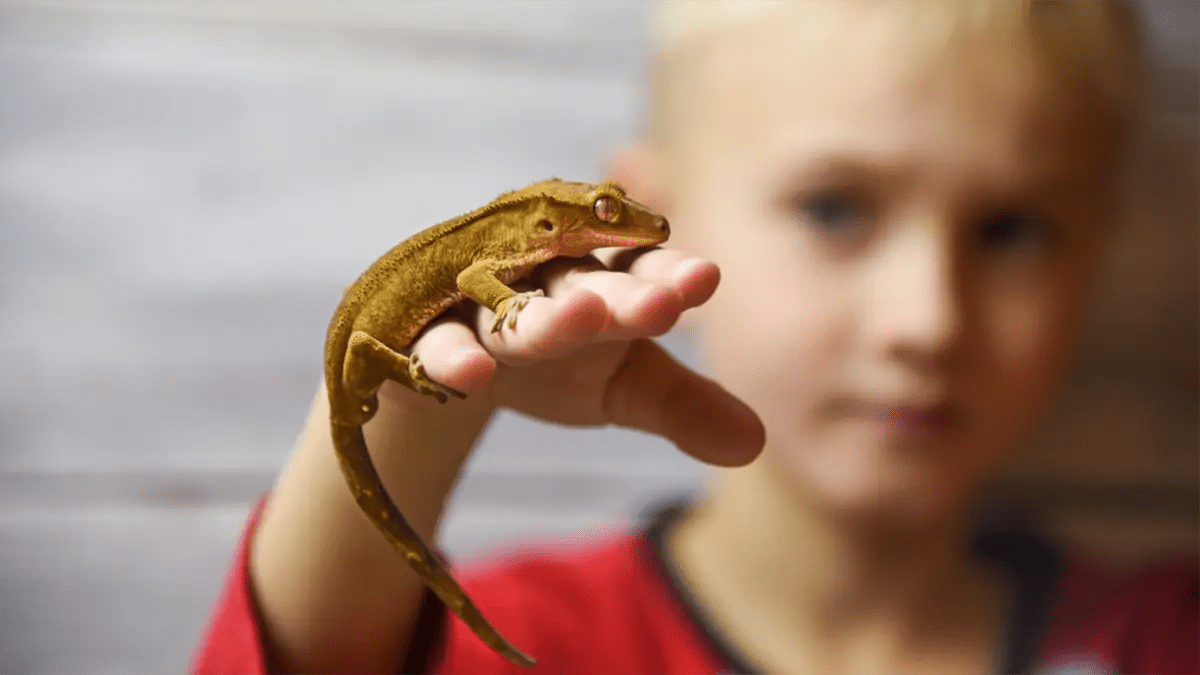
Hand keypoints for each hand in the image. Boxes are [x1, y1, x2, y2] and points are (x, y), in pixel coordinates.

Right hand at [377, 246, 763, 467]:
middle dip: (616, 294)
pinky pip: (436, 341)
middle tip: (658, 305)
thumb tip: (755, 445)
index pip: (639, 271)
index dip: (667, 276)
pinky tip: (471, 376)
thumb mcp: (622, 387)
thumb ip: (683, 407)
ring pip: (510, 308)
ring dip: (541, 316)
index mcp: (601, 282)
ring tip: (578, 322)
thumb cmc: (558, 361)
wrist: (457, 364)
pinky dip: (451, 356)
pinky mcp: (423, 332)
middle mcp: (542, 280)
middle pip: (580, 283)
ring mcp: (478, 303)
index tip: (703, 281)